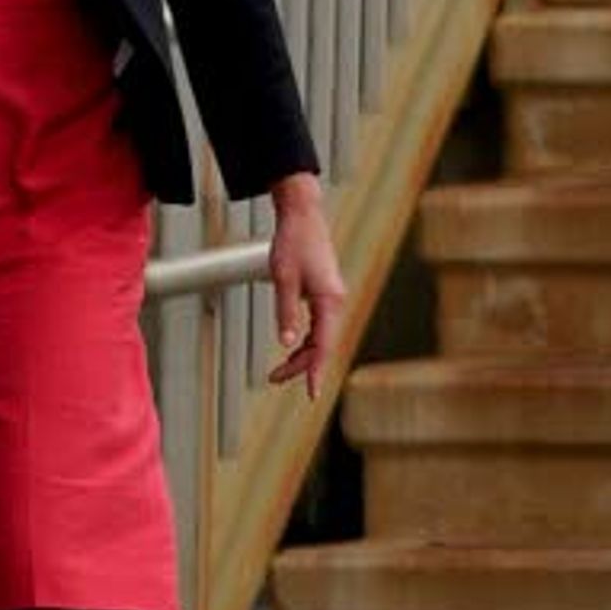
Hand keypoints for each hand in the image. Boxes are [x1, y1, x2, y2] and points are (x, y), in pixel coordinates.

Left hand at [262, 175, 348, 401]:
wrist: (303, 215)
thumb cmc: (293, 242)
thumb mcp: (283, 279)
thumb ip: (285, 312)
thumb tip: (286, 343)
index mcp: (330, 300)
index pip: (324, 346)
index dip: (315, 371)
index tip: (312, 394)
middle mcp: (336, 302)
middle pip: (322, 345)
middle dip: (300, 366)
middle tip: (274, 379)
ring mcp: (332, 298)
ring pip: (320, 337)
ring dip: (301, 354)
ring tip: (278, 370)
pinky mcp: (325, 294)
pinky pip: (318, 326)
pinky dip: (305, 340)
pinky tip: (291, 347)